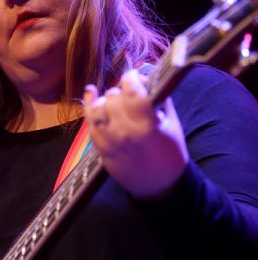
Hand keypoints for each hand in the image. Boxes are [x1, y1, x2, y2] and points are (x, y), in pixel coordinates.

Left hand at [83, 68, 188, 199]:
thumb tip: (147, 74)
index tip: (134, 77)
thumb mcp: (170, 123)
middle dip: (122, 92)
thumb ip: (158, 97)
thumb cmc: (169, 153)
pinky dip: (89, 104)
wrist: (158, 185)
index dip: (131, 78)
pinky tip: (91, 92)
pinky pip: (89, 122)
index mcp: (147, 125)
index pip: (132, 91)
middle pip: (114, 97)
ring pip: (99, 107)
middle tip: (130, 96)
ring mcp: (110, 141)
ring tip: (117, 102)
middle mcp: (125, 132)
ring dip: (107, 100)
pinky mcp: (100, 148)